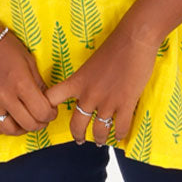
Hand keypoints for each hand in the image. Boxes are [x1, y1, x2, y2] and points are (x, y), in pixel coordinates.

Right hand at [0, 27, 57, 135]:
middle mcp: (4, 96)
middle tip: (42, 117)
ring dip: (22, 129)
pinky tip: (7, 122)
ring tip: (26, 121)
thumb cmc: (4, 45)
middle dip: (40, 123)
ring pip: (9, 130)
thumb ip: (38, 84)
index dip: (51, 114)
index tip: (51, 111)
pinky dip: (0, 129)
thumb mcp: (28, 60)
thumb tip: (47, 102)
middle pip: (29, 124)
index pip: (42, 112)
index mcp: (21, 83)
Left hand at [43, 23, 160, 145]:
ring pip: (99, 130)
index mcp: (77, 82)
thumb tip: (87, 89)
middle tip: (79, 140)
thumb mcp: (91, 64)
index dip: (47, 109)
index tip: (49, 115)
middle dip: (78, 135)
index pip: (52, 98)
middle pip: (76, 124)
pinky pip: (120, 127)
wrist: (134, 40)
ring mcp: (107, 101)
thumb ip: (86, 79)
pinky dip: (120, 135)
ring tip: (100, 142)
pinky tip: (120, 136)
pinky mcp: (126, 103)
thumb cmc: (114, 45)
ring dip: (100, 139)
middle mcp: (89, 95)